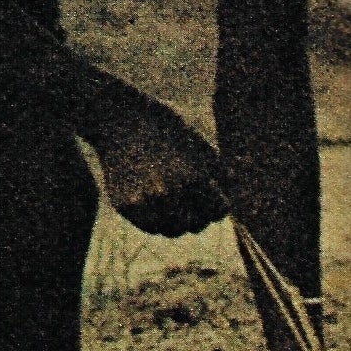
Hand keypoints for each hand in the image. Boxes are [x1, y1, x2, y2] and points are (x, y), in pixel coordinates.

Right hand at [89, 92, 227, 235]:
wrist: (118, 120)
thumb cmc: (163, 128)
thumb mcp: (198, 144)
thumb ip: (218, 172)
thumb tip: (231, 191)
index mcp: (193, 177)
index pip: (217, 211)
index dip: (217, 204)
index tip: (210, 197)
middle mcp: (169, 194)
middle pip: (195, 225)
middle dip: (198, 215)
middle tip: (191, 203)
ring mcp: (144, 202)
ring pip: (171, 230)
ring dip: (176, 221)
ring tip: (172, 204)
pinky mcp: (125, 205)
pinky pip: (148, 226)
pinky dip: (155, 220)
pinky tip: (155, 204)